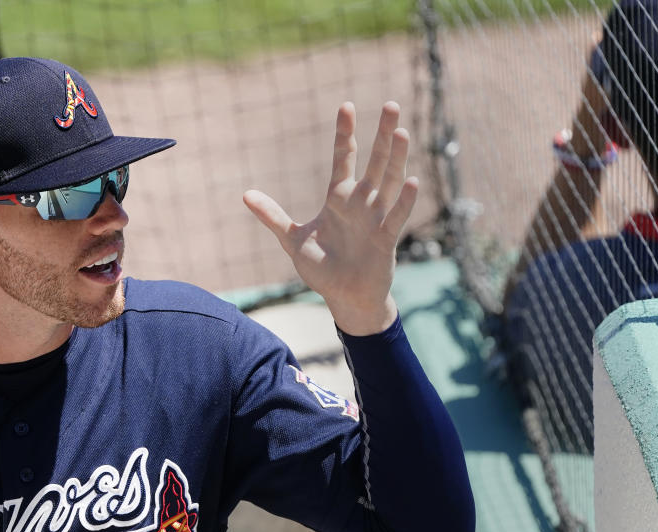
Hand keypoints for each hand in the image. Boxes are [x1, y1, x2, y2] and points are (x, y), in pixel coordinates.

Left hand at [244, 102, 417, 335]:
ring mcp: (375, 220)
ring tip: (402, 132)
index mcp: (338, 200)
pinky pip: (396, 217)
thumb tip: (245, 195)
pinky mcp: (385, 241)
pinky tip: (411, 181)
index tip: (347, 106)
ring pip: (389, 183)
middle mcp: (361, 204)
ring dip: (396, 159)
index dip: (345, 134)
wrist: (344, 299)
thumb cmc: (322, 269)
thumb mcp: (293, 240)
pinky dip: (404, 201)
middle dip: (382, 135)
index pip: (344, 159)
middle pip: (374, 162)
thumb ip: (272, 216)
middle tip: (391, 105)